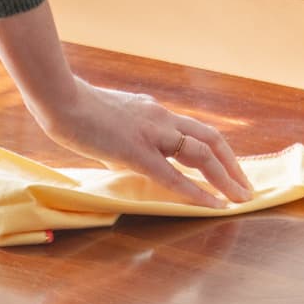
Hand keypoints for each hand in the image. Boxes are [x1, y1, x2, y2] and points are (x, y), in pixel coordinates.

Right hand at [36, 79, 253, 207]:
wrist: (58, 98)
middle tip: (246, 188)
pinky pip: (174, 175)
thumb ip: (122, 142)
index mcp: (153, 112)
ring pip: (203, 153)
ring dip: (226, 177)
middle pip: (211, 138)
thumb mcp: (108, 124)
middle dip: (233, 165)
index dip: (217, 152)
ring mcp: (152, 133)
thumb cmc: (72, 110)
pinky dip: (198, 191)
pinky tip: (214, 205)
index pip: (194, 131)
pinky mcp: (137, 151)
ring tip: (241, 198)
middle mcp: (161, 118)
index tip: (229, 170)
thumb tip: (124, 160)